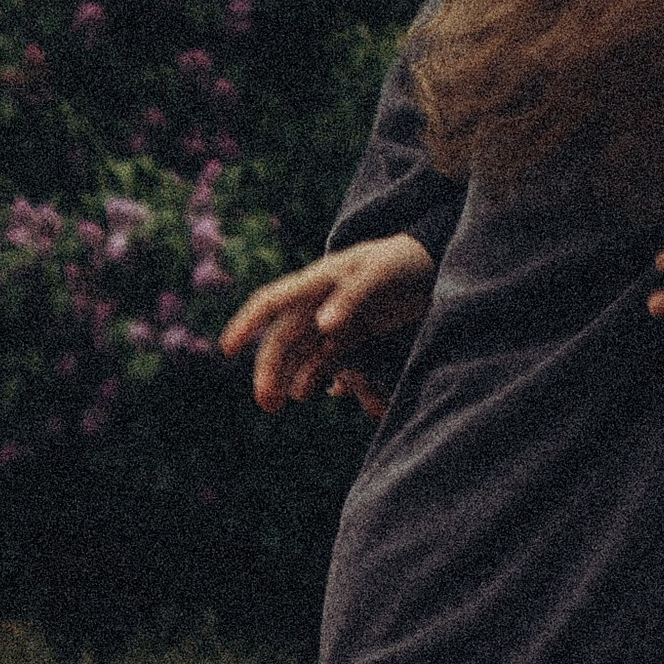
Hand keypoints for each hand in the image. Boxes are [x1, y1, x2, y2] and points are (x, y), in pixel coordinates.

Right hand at [220, 232, 435, 418]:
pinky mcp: (356, 330)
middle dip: (269, 368)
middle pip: (283, 336)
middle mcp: (321, 299)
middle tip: (267, 404)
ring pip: (301, 350)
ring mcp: (337, 315)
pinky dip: (317, 374)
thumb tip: (322, 327)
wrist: (436, 262)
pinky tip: (315, 392)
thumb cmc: (406, 259)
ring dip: (289, 375)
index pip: (272, 300)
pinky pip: (328, 356)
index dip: (247, 323)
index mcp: (319, 279)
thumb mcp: (381, 271)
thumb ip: (352, 295)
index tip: (227, 349)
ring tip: (282, 403)